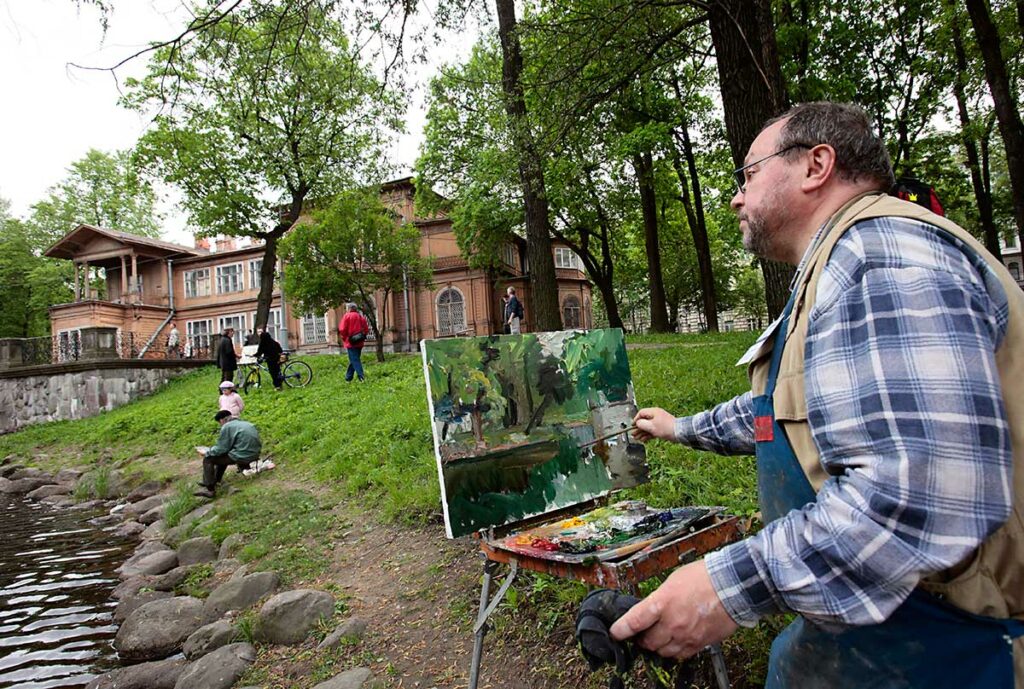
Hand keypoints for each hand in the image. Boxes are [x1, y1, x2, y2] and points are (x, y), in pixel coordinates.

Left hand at [610, 561, 737, 658]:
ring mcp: (686, 636)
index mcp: (662, 603)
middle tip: (641, 633)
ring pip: (663, 651)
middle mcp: (672, 623)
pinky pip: (680, 654)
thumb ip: (659, 598)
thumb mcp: (673, 581)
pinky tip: (675, 640)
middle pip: (647, 642)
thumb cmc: (704, 577)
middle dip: (641, 638)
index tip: (615, 633)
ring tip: (659, 636)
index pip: (633, 622)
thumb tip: (651, 609)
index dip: (620, 630)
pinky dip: (674, 650)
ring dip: (657, 646)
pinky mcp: (699, 644)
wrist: (732, 585)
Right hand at [632, 408, 676, 441]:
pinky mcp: (663, 428)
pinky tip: (644, 440)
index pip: (641, 413)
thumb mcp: (651, 426)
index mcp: (653, 412)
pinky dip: (648, 435)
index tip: (632, 425)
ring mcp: (659, 422)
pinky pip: (653, 431)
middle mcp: (656, 416)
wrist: (679, 432)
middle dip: (638, 428)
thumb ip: (641, 424)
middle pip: (644, 421)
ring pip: (648, 427)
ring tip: (637, 438)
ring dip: (642, 433)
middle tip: (633, 434)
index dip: (636, 419)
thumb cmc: (666, 427)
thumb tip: (637, 423)